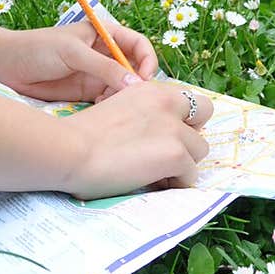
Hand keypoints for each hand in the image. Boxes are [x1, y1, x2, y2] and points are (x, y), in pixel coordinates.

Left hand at [0, 15, 158, 102]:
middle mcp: (104, 54)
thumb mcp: (73, 53)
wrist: (6, 66)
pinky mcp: (87, 93)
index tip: (145, 77)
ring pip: (123, 87)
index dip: (147, 59)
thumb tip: (135, 83)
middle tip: (135, 98)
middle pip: (135, 68)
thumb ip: (104, 67)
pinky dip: (112, 106)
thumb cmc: (37, 49)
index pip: (138, 45)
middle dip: (138, 82)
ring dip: (124, 96)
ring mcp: (96, 74)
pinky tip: (102, 109)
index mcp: (104, 34)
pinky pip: (109, 100)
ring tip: (114, 104)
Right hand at [58, 80, 214, 198]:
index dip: (178, 116)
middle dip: (192, 129)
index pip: (184, 97)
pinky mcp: (176, 154)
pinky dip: (176, 184)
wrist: (69, 150)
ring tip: (157, 172)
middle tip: (169, 149)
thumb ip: (139, 114)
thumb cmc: (79, 136)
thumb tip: (151, 137)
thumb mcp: (114, 108)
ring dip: (183, 162)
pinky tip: (153, 184)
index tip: (163, 134)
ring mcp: (174, 128)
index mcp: (148, 89)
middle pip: (204, 113)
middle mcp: (166, 102)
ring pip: (200, 148)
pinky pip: (191, 175)